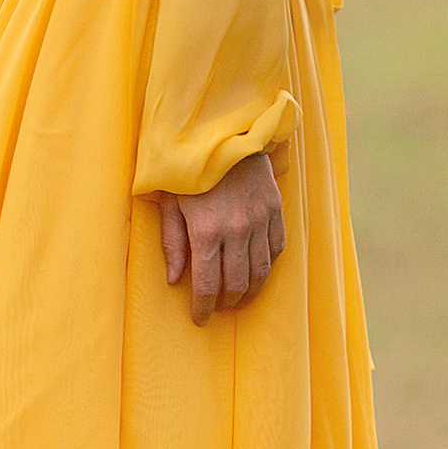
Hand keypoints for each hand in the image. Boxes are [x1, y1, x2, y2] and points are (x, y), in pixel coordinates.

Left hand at [155, 153, 287, 321]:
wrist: (224, 130)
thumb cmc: (188, 167)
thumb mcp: (170, 202)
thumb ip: (172, 243)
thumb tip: (175, 280)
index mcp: (205, 230)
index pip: (206, 285)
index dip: (203, 308)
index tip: (200, 318)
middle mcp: (236, 229)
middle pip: (236, 284)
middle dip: (227, 303)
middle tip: (219, 308)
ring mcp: (259, 220)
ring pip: (261, 272)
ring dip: (250, 291)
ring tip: (239, 297)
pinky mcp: (275, 209)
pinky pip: (277, 248)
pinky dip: (268, 265)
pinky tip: (257, 269)